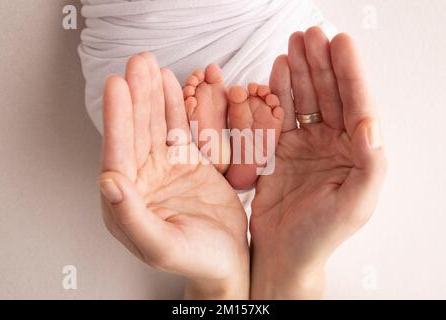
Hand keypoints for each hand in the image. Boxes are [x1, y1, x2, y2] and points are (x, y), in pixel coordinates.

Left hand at [98, 53, 248, 298]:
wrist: (227, 258)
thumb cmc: (196, 259)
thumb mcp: (162, 246)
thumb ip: (131, 217)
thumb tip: (108, 182)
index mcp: (126, 202)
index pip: (118, 154)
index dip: (117, 120)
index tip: (117, 86)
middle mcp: (140, 181)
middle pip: (136, 132)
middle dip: (136, 97)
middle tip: (137, 64)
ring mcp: (162, 168)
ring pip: (154, 125)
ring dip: (151, 94)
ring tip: (149, 64)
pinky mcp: (185, 161)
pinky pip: (177, 128)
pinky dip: (173, 105)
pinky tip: (168, 83)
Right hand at [250, 27, 386, 298]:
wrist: (283, 250)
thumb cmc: (321, 233)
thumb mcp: (356, 204)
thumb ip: (370, 164)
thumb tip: (369, 122)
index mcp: (357, 153)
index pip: (357, 104)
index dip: (349, 72)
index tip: (340, 43)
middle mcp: (333, 143)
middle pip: (330, 93)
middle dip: (321, 62)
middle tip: (311, 34)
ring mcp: (306, 143)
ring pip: (306, 98)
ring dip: (301, 70)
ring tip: (294, 43)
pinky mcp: (281, 147)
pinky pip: (281, 113)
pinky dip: (280, 91)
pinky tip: (279, 70)